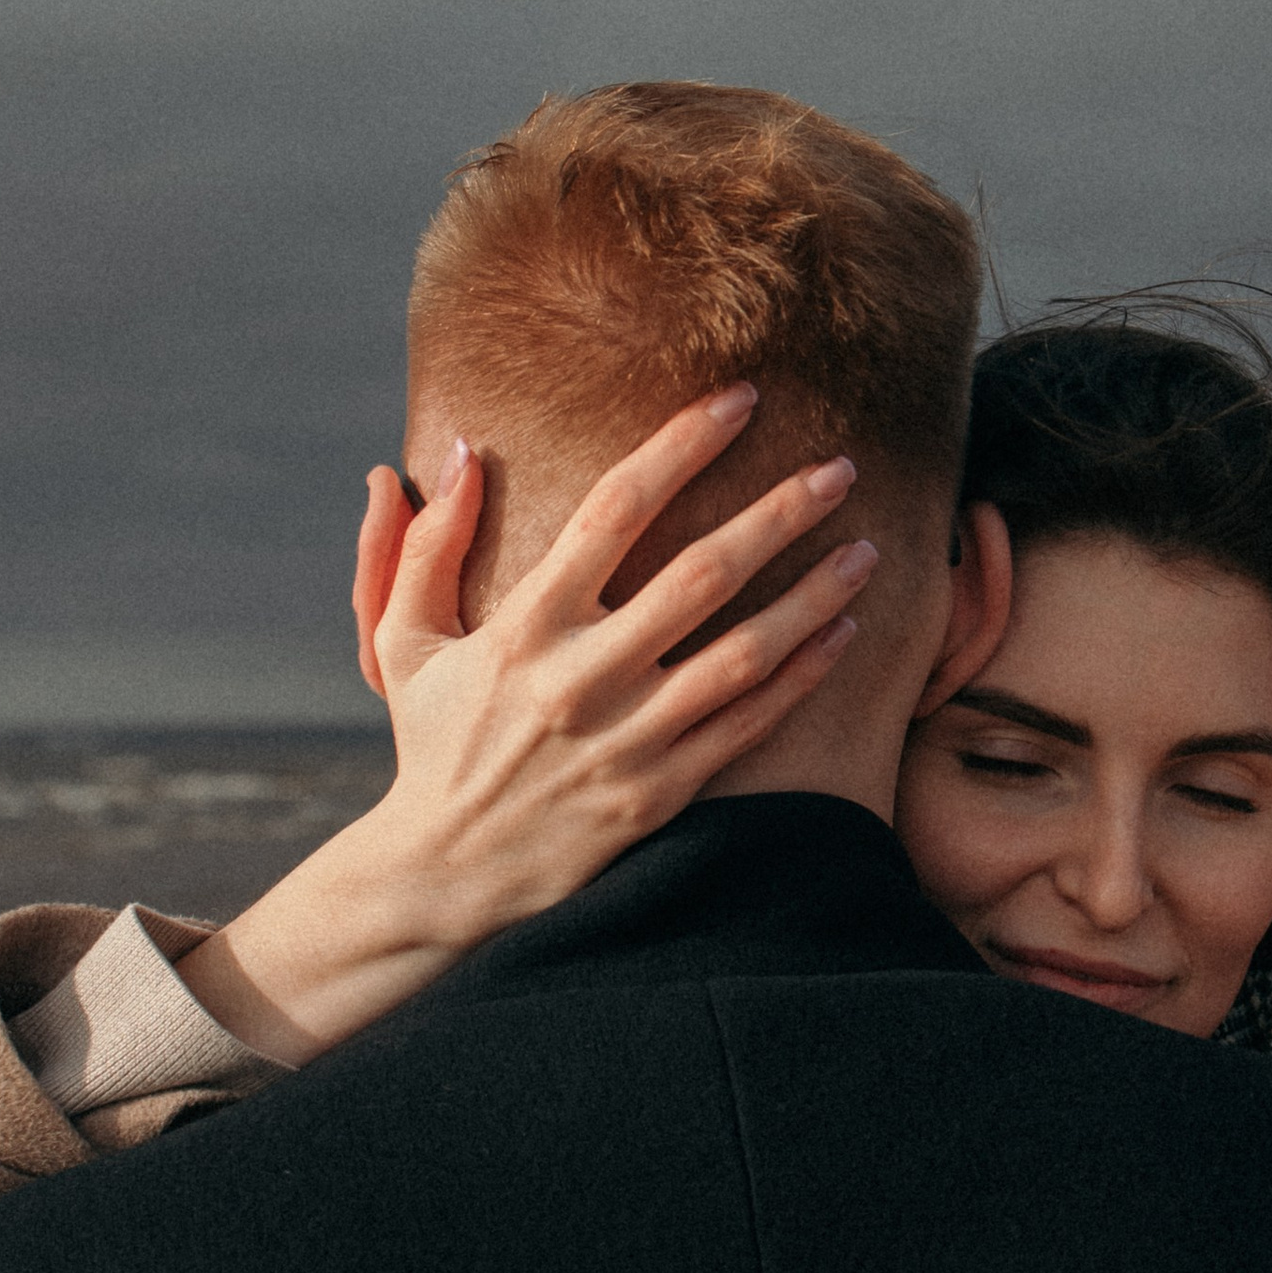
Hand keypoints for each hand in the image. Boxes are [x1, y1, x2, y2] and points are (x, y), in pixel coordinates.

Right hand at [180, 387, 874, 1060]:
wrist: (447, 873)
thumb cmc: (432, 739)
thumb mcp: (401, 639)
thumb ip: (427, 543)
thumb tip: (460, 449)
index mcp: (526, 625)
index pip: (617, 507)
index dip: (684, 444)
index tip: (741, 399)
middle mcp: (584, 677)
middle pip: (705, 572)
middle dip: (782, 510)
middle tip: (840, 465)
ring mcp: (629, 739)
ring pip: (747, 651)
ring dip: (816, 594)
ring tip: (869, 548)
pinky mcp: (660, 791)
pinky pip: (750, 725)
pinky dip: (802, 676)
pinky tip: (843, 633)